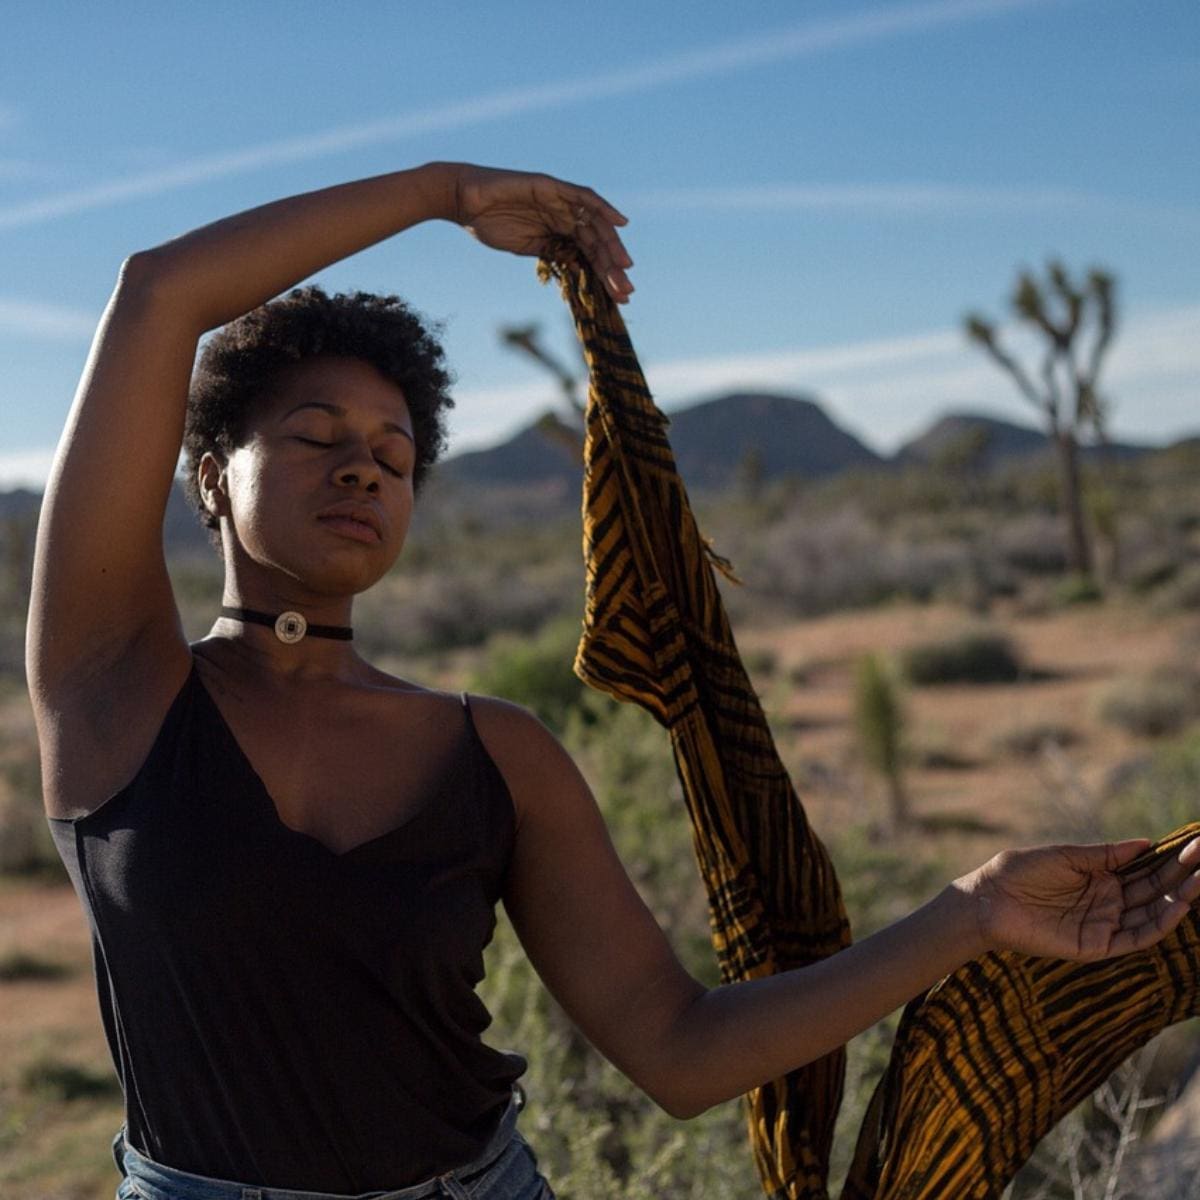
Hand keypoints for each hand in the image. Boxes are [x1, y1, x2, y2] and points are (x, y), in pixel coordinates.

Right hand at [451, 165, 633, 302]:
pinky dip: (603, 208)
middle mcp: (563, 216)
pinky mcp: (552, 186)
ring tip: (624, 266)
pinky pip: (583, 196)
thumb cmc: (489, 224)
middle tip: (627, 289)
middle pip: (596, 243)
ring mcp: (559, 200)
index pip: (588, 256)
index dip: (604, 276)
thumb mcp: (527, 248)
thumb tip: (580, 271)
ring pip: (594, 224)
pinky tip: (619, 223)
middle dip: (612, 267)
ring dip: (611, 245)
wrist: (464, 201)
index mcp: (558, 233)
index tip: (619, 298)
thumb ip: (554, 255)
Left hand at [961, 836, 1199, 961]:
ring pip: (1151, 914)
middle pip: (1154, 890)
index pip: (1145, 869)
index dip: (1170, 859)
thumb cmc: (1019, 872)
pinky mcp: (1096, 945)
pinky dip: (1157, 924)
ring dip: (1178, 899)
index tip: (1196, 845)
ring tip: (1199, 881)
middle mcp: (1107, 901)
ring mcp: (1104, 923)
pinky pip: (1134, 937)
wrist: (987, 898)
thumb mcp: (1066, 856)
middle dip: (1182, 876)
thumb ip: (1105, 854)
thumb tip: (1145, 844)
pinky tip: (1177, 906)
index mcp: (1100, 877)